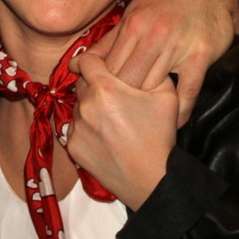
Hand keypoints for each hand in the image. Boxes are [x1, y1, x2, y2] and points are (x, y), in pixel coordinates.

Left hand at [67, 51, 177, 210]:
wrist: (150, 178)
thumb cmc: (159, 136)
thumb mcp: (166, 95)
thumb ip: (151, 70)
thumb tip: (141, 60)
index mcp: (105, 88)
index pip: (86, 60)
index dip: (93, 60)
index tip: (99, 65)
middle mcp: (85, 105)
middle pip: (82, 83)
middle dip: (95, 85)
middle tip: (114, 96)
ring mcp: (77, 127)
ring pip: (79, 106)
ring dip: (90, 107)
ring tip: (112, 120)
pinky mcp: (73, 146)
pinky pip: (75, 128)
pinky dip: (87, 128)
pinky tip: (105, 136)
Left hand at [85, 0, 238, 124]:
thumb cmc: (164, 6)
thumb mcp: (134, 16)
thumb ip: (106, 44)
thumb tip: (75, 64)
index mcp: (133, 24)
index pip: (109, 65)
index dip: (103, 86)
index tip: (103, 100)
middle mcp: (154, 34)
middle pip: (128, 79)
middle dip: (122, 98)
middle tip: (121, 113)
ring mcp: (178, 45)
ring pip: (153, 86)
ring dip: (148, 105)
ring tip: (141, 121)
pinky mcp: (201, 55)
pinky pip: (188, 91)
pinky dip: (181, 111)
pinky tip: (175, 123)